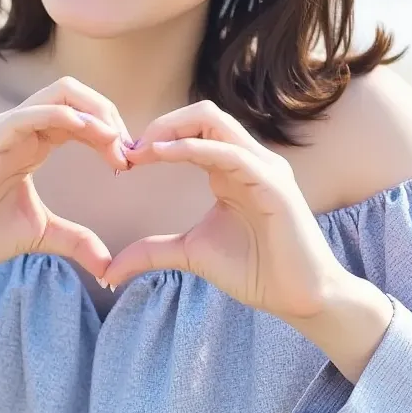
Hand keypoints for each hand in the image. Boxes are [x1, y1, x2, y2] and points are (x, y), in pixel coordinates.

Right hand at [0, 78, 132, 281]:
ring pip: (60, 94)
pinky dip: (65, 117)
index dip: (112, 133)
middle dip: (110, 114)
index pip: (81, 116)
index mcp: (33, 142)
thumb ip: (75, 241)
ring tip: (116, 143)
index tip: (129, 163)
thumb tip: (109, 266)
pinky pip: (31, 114)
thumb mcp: (39, 234)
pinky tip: (91, 134)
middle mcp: (20, 127)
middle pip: (76, 94)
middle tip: (128, 150)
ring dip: (96, 113)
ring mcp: (3, 128)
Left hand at [105, 100, 347, 320]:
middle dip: (162, 123)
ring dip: (172, 129)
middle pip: (203, 115)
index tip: (123, 159)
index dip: (156, 137)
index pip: (193, 130)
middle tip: (129, 148)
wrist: (302, 297)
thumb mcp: (191, 254)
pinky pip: (230, 153)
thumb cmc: (256, 271)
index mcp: (231, 168)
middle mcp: (249, 159)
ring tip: (139, 148)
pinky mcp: (274, 184)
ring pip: (216, 121)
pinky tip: (163, 155)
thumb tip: (109, 270)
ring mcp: (264, 167)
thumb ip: (153, 251)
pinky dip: (193, 149)